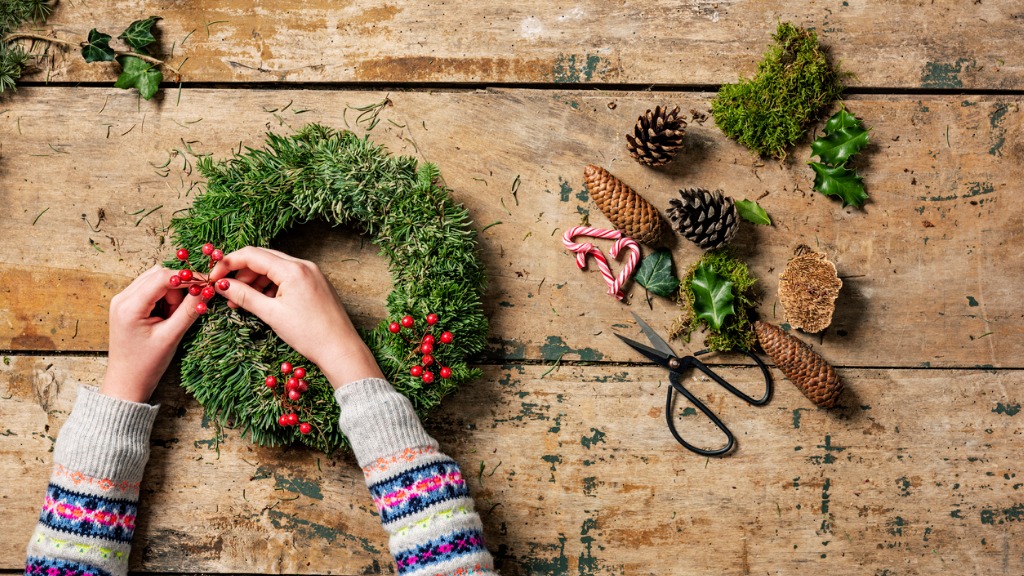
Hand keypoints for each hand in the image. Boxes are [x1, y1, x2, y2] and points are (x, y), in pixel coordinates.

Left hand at [100, 266, 200, 402]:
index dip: (187, 278)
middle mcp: (122, 298)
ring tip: (173, 317)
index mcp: (130, 306)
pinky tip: (166, 315)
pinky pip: (150, 289)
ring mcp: (122, 300)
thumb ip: (190, 310)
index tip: (206, 284)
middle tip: (185, 309)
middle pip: (158, 275)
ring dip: (171, 293)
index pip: (162, 277)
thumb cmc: (146, 364)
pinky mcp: (126, 305)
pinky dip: (164, 298)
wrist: (127, 381)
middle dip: (178, 288)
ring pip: (155, 280)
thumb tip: (207, 290)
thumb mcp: (171, 336)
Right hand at [209, 247, 383, 387]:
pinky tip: (260, 302)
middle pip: (263, 258)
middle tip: (225, 291)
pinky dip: (270, 286)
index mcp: (293, 269)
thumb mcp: (272, 315)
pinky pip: (286, 277)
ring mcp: (311, 273)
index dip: (228, 264)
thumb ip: (244, 296)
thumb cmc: (309, 334)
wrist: (341, 349)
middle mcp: (304, 265)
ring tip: (241, 302)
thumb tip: (221, 286)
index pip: (252, 254)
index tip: (214, 279)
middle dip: (241, 273)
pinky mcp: (315, 283)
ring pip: (274, 268)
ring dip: (254, 281)